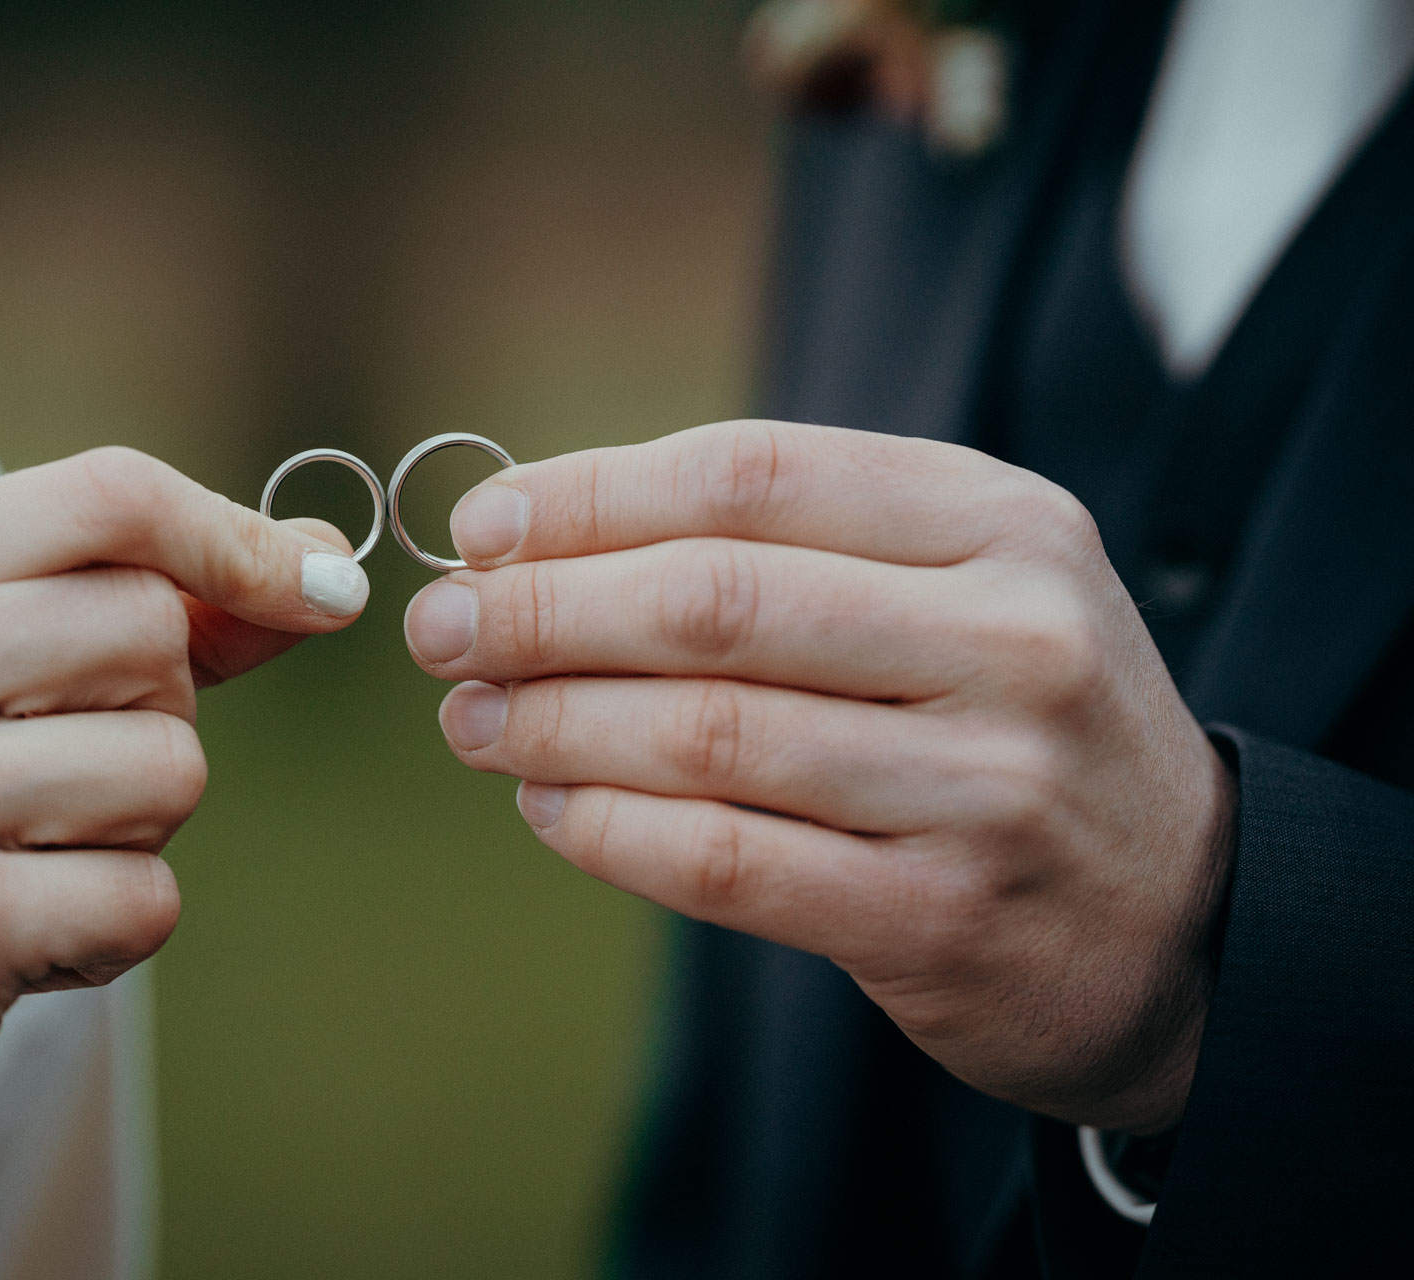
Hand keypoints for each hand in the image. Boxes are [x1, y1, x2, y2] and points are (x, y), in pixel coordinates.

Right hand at [0, 447, 366, 1278]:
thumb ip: (132, 613)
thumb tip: (324, 560)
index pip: (109, 495)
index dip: (238, 537)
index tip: (319, 585)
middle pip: (156, 630)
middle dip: (154, 716)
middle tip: (47, 790)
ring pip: (172, 767)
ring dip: (133, 838)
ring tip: (14, 868)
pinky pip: (149, 898)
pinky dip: (111, 934)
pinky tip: (13, 948)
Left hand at [407, 420, 1233, 1133]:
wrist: (1185, 918)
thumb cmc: (1015, 722)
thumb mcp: (961, 588)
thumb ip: (789, 549)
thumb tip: (543, 541)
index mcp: (1001, 524)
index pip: (752, 477)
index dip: (591, 498)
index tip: (482, 526)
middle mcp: (1006, 640)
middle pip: (713, 602)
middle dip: (543, 611)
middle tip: (442, 628)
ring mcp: (982, 785)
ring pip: (706, 734)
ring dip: (554, 723)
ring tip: (472, 719)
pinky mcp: (939, 917)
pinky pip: (726, 862)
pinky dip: (609, 830)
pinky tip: (550, 807)